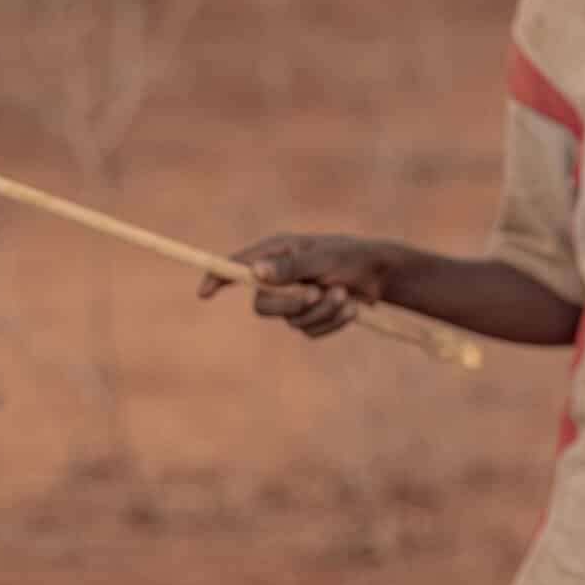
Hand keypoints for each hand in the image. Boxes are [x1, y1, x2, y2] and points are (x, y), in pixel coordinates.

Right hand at [196, 232, 395, 336]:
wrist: (381, 275)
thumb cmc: (350, 256)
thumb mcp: (322, 258)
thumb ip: (291, 266)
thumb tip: (255, 272)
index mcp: (276, 253)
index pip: (237, 266)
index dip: (218, 278)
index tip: (203, 293)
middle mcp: (280, 277)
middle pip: (262, 306)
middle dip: (290, 305)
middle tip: (316, 294)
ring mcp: (293, 299)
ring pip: (291, 321)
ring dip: (321, 311)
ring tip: (344, 294)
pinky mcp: (309, 317)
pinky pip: (310, 331)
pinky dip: (331, 322)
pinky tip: (350, 307)